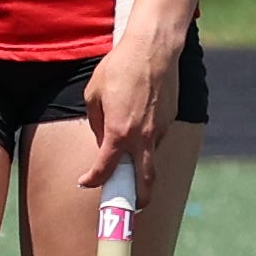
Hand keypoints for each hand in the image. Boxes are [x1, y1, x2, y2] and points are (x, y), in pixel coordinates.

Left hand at [77, 25, 182, 198]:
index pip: (105, 170)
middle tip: (130, 206)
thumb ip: (96, 122)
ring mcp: (159, 131)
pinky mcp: (170, 121)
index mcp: (118, 133)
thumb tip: (101, 139)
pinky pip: (156, 138)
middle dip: (138, 201)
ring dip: (141, 165)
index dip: (92, 180)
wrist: (153, 49)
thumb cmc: (119, 67)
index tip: (86, 183)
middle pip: (144, 184)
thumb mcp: (93, 93)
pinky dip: (147, 140)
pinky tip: (140, 121)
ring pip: (151, 159)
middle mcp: (141, 138)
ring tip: (129, 157)